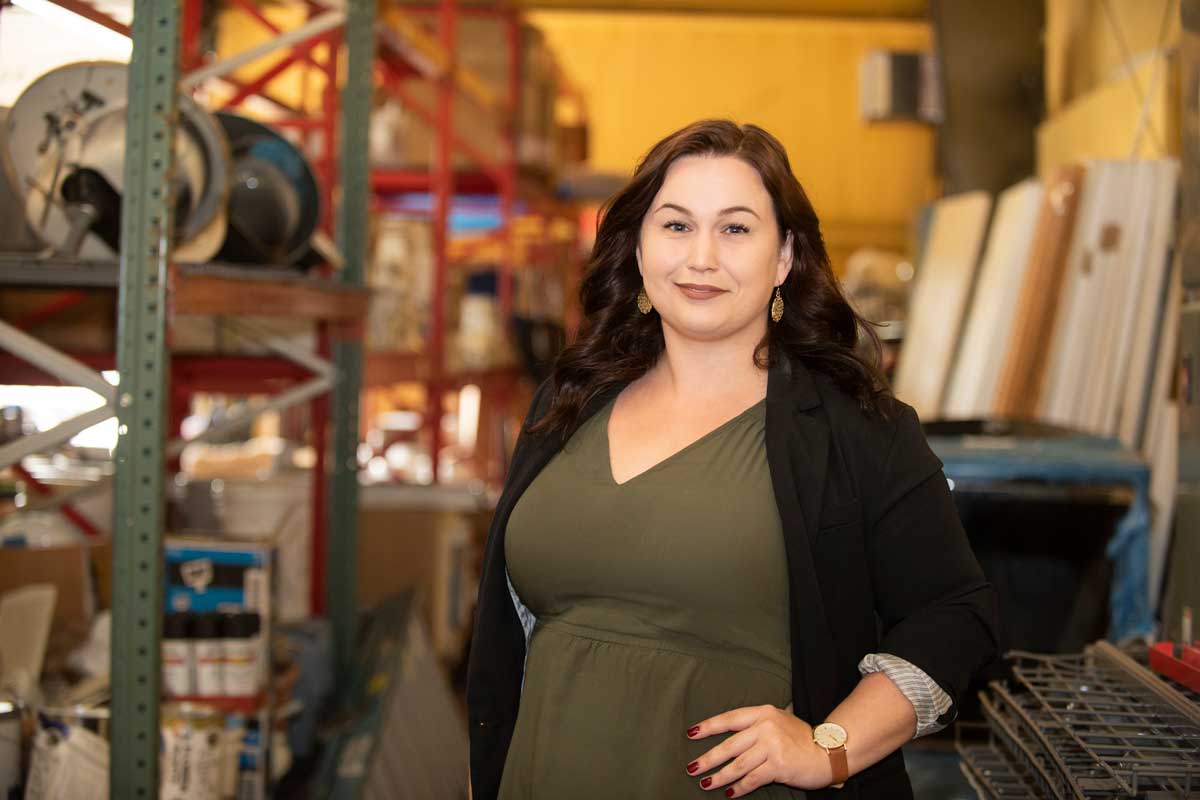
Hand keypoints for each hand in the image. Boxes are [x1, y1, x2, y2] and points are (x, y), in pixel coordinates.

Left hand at [684, 704, 833, 795]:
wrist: (828, 753)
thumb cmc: (801, 738)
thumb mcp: (779, 721)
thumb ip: (756, 725)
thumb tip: (728, 735)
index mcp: (763, 713)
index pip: (729, 719)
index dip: (708, 727)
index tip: (691, 734)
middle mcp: (766, 727)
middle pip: (729, 745)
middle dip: (708, 759)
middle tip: (692, 768)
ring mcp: (772, 746)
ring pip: (737, 765)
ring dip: (719, 776)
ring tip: (706, 784)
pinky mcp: (778, 765)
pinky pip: (752, 779)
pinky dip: (739, 787)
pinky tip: (729, 792)